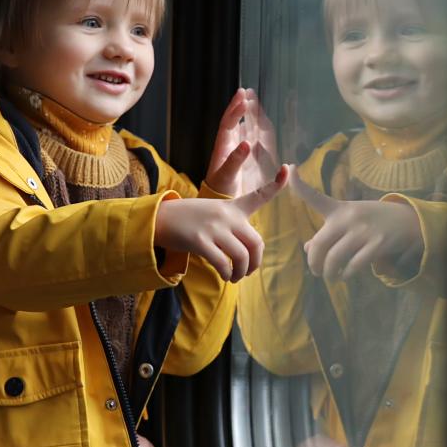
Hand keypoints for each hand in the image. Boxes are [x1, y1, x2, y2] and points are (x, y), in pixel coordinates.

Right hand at [156, 165, 290, 281]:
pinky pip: (223, 263)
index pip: (258, 195)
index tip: (287, 169)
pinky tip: (225, 276)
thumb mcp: (213, 213)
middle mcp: (226, 216)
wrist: (159, 218)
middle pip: (256, 242)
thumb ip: (233, 226)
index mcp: (232, 207)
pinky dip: (227, 274)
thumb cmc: (189, 219)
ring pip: (241, 256)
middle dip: (256, 262)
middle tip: (249, 271)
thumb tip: (247, 255)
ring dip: (241, 272)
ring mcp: (213, 228)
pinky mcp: (200, 241)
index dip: (276, 184)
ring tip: (235, 277)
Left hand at [205, 88, 279, 196]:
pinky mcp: (250, 159)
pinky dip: (260, 130)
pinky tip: (263, 123)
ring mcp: (241, 151)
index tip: (243, 99)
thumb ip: (235, 160)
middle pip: (237, 122)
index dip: (235, 112)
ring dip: (251, 115)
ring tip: (253, 100)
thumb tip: (246, 143)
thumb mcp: (227, 175)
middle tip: (247, 91)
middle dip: (242, 107)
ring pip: (247, 128)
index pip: (229, 124)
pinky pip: (256, 140)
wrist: (222, 202)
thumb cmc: (221, 189)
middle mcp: (232, 146)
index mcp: (223, 147)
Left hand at [290, 173, 424, 280]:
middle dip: (314, 263)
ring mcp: (363, 231)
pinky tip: (346, 275)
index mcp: (339, 209)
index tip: (291, 168)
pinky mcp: (378, 244)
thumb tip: (307, 248)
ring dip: (329, 273)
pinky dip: (346, 274)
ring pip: (335, 259)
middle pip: (319, 245)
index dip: (300, 184)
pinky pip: (354, 265)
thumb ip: (327, 233)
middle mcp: (349, 218)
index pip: (316, 197)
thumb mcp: (349, 220)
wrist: (408, 221)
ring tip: (330, 277)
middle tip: (316, 272)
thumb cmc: (372, 221)